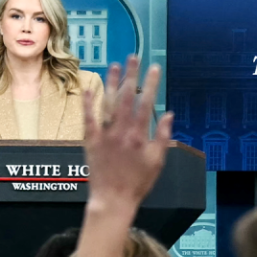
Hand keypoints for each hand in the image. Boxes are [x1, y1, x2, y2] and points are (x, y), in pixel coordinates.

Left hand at [83, 55, 173, 206]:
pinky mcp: (90, 141)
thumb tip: (168, 114)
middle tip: (132, 57)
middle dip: (130, 75)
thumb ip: (162, 137)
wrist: (112, 199)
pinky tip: (88, 89)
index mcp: (139, 135)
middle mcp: (121, 131)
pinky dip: (88, 103)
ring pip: (107, 103)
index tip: (154, 67)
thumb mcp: (157, 162)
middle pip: (126, 97)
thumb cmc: (137, 183)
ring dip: (110, 83)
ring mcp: (104, 135)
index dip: (151, 83)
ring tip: (114, 65)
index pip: (146, 103)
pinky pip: (88, 119)